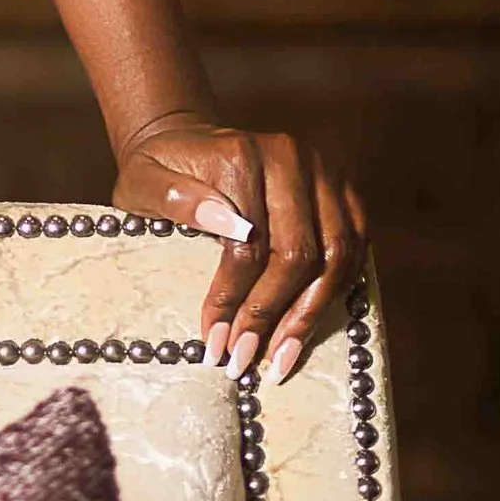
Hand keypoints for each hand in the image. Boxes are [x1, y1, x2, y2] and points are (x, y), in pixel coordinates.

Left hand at [112, 113, 367, 383]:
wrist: (187, 141)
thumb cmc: (160, 169)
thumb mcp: (143, 181)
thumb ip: (176, 199)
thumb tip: (227, 225)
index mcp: (241, 155)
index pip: (250, 245)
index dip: (235, 300)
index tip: (215, 342)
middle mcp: (291, 157)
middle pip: (298, 254)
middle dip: (272, 316)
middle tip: (245, 359)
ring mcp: (323, 170)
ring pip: (335, 256)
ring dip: (309, 315)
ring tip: (281, 358)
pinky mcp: (342, 187)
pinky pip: (355, 247)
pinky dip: (337, 290)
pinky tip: (311, 324)